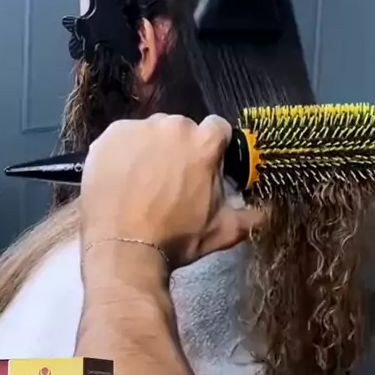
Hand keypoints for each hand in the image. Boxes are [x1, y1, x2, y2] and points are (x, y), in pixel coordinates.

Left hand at [80, 114, 260, 269]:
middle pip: (182, 129)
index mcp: (204, 142)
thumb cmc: (175, 238)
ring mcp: (137, 128)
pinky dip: (123, 153)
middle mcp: (172, 126)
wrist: (123, 248)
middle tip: (171, 178)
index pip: (217, 129)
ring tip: (142, 179)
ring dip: (150, 149)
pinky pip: (122, 138)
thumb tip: (265, 213)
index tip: (203, 165)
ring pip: (150, 132)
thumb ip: (249, 217)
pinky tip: (121, 177)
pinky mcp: (109, 136)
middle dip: (179, 148)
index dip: (213, 147)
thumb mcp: (222, 231)